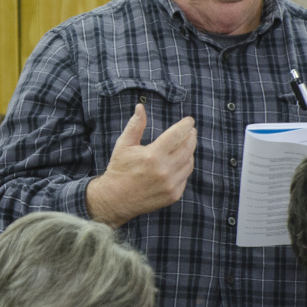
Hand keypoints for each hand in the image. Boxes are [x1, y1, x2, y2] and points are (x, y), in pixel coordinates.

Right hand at [86, 104, 196, 226]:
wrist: (115, 199)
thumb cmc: (119, 169)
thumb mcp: (124, 145)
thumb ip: (135, 125)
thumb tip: (140, 107)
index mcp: (152, 156)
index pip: (177, 135)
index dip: (185, 125)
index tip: (190, 120)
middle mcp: (164, 171)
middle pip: (188, 148)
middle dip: (191, 136)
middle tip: (191, 131)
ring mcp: (170, 184)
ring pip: (189, 163)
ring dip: (189, 152)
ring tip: (185, 145)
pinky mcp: (173, 195)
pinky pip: (185, 177)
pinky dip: (184, 167)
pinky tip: (179, 162)